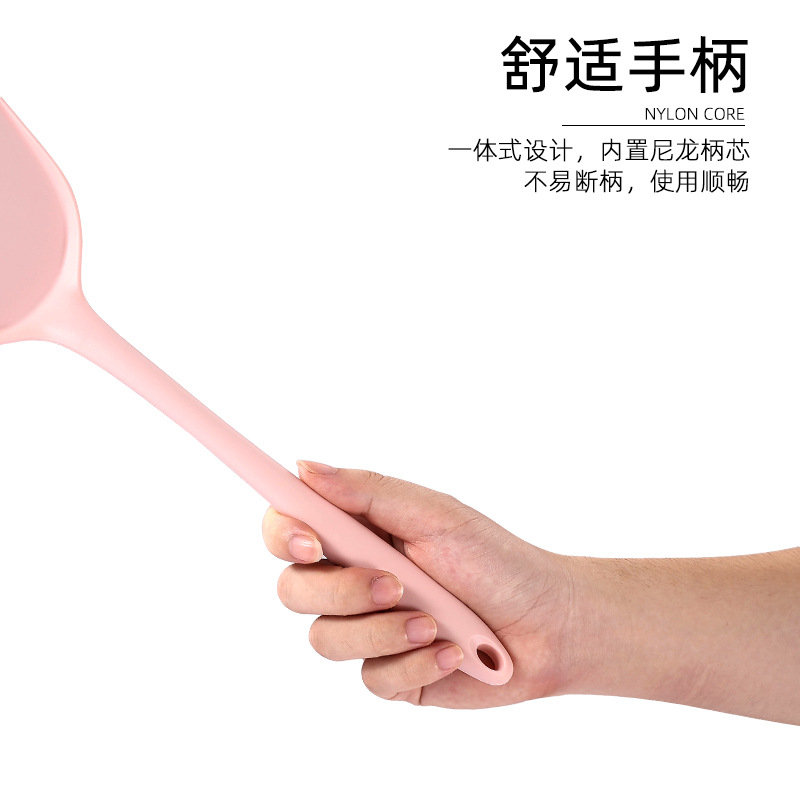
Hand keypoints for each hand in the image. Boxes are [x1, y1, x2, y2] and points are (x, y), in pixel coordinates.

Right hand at [262, 461, 573, 706]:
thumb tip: (304, 466)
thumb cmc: (497, 561)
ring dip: (381, 629)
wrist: (549, 625)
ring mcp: (368, 629)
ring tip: (435, 622)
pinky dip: (416, 661)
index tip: (310, 542)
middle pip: (293, 589)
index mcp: (360, 534)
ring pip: (325, 638)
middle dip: (341, 590)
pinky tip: (453, 651)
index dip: (285, 533)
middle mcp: (354, 580)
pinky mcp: (389, 671)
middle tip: (393, 584)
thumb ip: (367, 493)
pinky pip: (371, 677)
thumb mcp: (435, 515)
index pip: (290, 528)